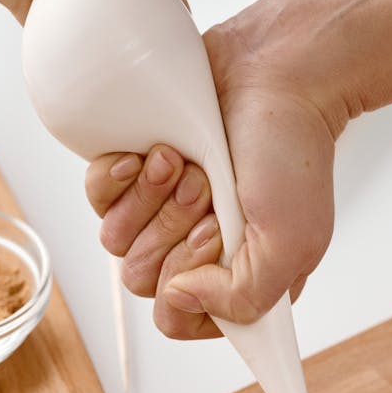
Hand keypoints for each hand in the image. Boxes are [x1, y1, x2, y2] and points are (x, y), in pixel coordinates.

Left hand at [86, 2, 338, 339]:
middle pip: (141, 280)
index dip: (185, 286)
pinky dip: (122, 176)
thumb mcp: (291, 245)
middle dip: (173, 233)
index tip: (216, 240)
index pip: (176, 321)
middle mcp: (193, 253)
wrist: (278, 71)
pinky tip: (157, 151)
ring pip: (115, 241)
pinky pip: (98, 198)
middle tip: (210, 193)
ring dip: (152, 200)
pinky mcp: (135, 174)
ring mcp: (160, 212)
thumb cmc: (293, 154)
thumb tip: (179, 298)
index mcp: (233, 281)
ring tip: (188, 165)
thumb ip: (241, 299)